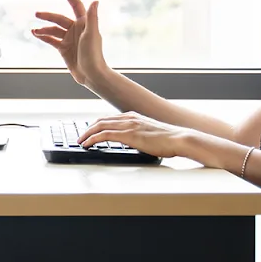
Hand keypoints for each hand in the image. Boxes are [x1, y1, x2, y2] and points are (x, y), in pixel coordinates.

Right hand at [31, 0, 107, 87]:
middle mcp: (76, 29)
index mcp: (84, 23)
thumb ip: (92, 18)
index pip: (76, 5)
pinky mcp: (64, 48)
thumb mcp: (92, 34)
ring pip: (53, 29)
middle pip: (60, 18)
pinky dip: (43, 36)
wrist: (91, 75)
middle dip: (48, 16)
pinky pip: (51, 39)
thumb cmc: (94, 54)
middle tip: (37, 14)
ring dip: (44, 29)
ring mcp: (69, 38)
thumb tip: (95, 1)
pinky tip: (35, 34)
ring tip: (34, 31)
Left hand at [76, 112, 190, 158]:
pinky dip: (92, 139)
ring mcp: (128, 125)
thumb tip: (135, 141)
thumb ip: (140, 134)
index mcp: (134, 116)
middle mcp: (129, 118)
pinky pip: (104, 135)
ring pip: (99, 126)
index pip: (110, 118)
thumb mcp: (150, 133)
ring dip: (87, 134)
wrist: (180, 139)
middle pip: (101, 120)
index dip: (97, 124)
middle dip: (89, 128)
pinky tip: (87, 145)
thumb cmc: (169, 139)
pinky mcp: (128, 134)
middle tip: (81, 136)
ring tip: (81, 141)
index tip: (90, 130)